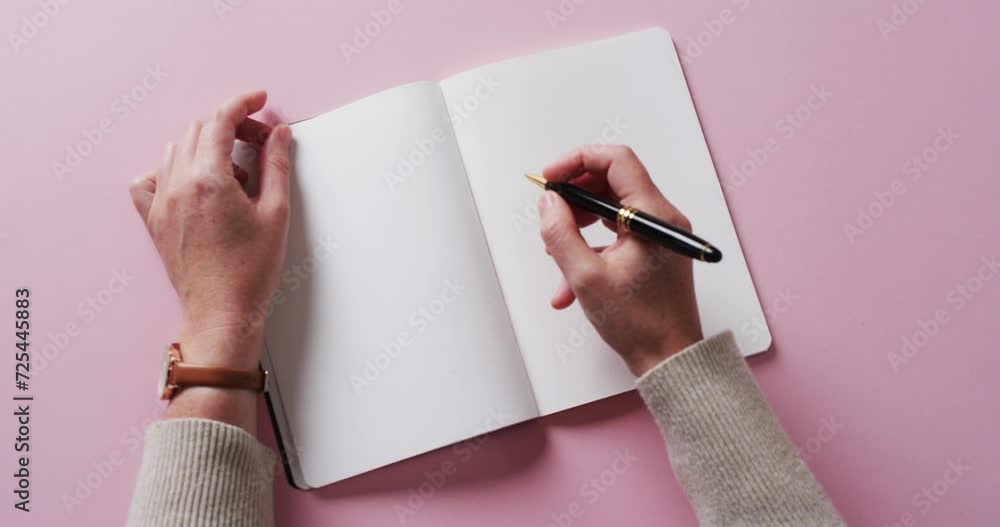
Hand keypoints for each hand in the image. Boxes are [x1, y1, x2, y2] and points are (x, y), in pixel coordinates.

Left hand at [129, 91, 292, 368]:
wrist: (222, 311)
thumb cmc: (251, 271)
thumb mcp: (276, 213)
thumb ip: (277, 165)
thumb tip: (279, 134)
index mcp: (209, 179)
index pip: (220, 120)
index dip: (243, 103)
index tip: (260, 100)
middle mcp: (178, 185)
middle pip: (198, 129)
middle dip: (230, 124)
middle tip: (260, 140)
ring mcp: (161, 202)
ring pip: (176, 149)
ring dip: (206, 145)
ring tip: (237, 168)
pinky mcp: (154, 219)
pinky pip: (150, 178)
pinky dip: (171, 168)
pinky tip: (194, 181)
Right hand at [538, 145, 702, 375]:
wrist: (669, 358)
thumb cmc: (640, 323)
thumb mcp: (586, 277)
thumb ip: (561, 233)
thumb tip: (548, 202)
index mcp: (653, 216)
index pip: (616, 161)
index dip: (577, 161)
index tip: (550, 178)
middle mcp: (662, 219)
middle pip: (612, 182)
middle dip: (575, 193)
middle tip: (549, 208)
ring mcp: (659, 235)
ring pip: (611, 210)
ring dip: (579, 223)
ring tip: (555, 246)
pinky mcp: (654, 252)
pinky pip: (616, 235)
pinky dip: (591, 248)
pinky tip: (570, 280)